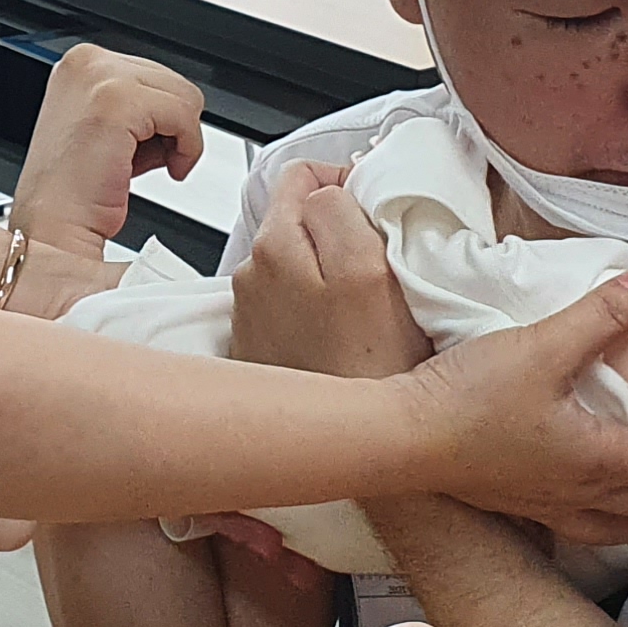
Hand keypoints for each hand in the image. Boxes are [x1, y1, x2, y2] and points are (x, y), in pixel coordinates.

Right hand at [5, 43, 204, 286]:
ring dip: (181, 138)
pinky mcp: (117, 101)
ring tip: (152, 164)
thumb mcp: (107, 127)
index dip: (161, 117)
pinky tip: (166, 169)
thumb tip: (179, 104)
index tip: (148, 146)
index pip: (154, 74)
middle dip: (172, 127)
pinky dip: (187, 148)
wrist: (54, 227)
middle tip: (148, 160)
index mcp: (80, 63)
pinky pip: (184, 115)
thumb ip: (138, 105)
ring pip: (183, 96)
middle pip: (174, 81)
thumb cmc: (74, 191)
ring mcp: (99, 77)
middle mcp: (86, 62)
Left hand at [231, 161, 428, 379]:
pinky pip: (276, 294)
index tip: (376, 209)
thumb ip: (354, 212)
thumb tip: (347, 180)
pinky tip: (333, 326)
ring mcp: (247, 304)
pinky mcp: (246, 335)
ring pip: (284, 253)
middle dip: (328, 220)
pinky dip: (300, 297)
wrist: (346, 450)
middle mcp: (254, 270)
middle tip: (371, 252)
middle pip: (291, 212)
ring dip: (314, 259)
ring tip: (355, 298)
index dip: (349, 185)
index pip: (310, 176)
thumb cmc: (374, 371)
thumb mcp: (381, 275)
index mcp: (283, 244)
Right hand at [405, 273, 627, 545]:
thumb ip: (601, 315)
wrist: (401, 441)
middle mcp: (585, 493)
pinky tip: (615, 512)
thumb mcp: (540, 345)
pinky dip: (623, 523)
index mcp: (599, 459)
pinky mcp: (528, 506)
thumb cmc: (469, 398)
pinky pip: (594, 528)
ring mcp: (554, 506)